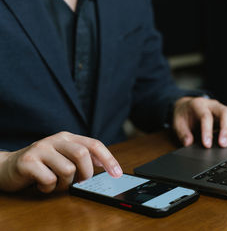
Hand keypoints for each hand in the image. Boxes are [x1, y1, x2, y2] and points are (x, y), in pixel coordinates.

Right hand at [0, 132, 121, 192]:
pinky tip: (42, 185)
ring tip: (56, 183)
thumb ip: (82, 157)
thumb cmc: (41, 164)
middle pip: (82, 155)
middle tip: (79, 182)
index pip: (94, 144)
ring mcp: (41, 149)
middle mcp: (56, 140)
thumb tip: (104, 164)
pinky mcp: (28, 161)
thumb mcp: (63, 156)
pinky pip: (49, 179)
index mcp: (67, 137)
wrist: (6, 167)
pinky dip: (49, 188)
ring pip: (67, 170)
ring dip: (65, 184)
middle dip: (85, 173)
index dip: (108, 159)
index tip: (117, 173)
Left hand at [173, 97, 226, 147]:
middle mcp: (212, 104)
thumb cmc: (184, 115)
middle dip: (226, 129)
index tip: (207, 145)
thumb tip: (188, 142)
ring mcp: (221, 107)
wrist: (187, 107)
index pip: (206, 116)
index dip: (207, 131)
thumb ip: (182, 133)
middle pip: (225, 112)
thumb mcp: (177, 123)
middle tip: (224, 144)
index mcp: (198, 105)